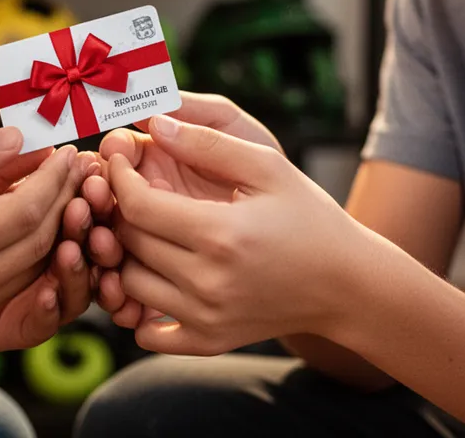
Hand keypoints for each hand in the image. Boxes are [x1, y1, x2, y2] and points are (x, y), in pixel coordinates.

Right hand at [0, 127, 90, 345]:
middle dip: (65, 199)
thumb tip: (18, 137)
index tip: (67, 150)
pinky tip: (42, 222)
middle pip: (40, 242)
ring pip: (35, 268)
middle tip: (77, 165)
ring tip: (67, 188)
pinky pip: (17, 286)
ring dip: (58, 227)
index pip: (25, 212)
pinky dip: (36, 253)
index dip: (53, 179)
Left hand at [109, 116, 364, 355]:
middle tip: (128, 188)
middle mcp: (207, 282)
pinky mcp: (207, 340)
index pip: (137, 205)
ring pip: (128, 283)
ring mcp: (205, 317)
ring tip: (142, 227)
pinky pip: (145, 332)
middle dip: (118, 209)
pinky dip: (137, 306)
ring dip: (124, 253)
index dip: (119, 177)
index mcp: (220, 234)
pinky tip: (153, 276)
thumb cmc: (307, 217)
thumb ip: (208, 143)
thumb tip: (156, 123)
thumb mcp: (268, 166)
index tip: (120, 159)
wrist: (346, 284)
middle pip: (128, 241)